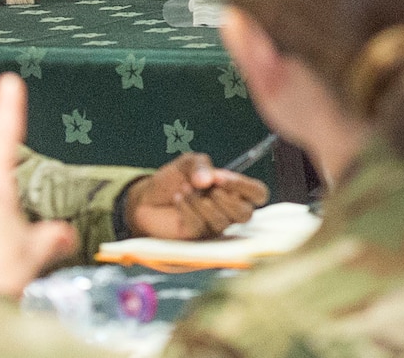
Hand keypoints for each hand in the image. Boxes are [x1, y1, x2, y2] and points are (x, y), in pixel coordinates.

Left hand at [123, 152, 267, 238]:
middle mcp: (228, 211)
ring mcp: (212, 227)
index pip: (258, 194)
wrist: (145, 199)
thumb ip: (200, 166)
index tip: (223, 178)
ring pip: (222, 222)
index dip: (246, 187)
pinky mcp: (195, 239)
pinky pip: (199, 227)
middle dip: (228, 200)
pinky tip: (178, 198)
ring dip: (203, 204)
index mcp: (234, 190)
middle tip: (209, 187)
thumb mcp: (187, 163)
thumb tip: (208, 180)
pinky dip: (188, 210)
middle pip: (246, 214)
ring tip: (185, 189)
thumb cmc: (172, 181)